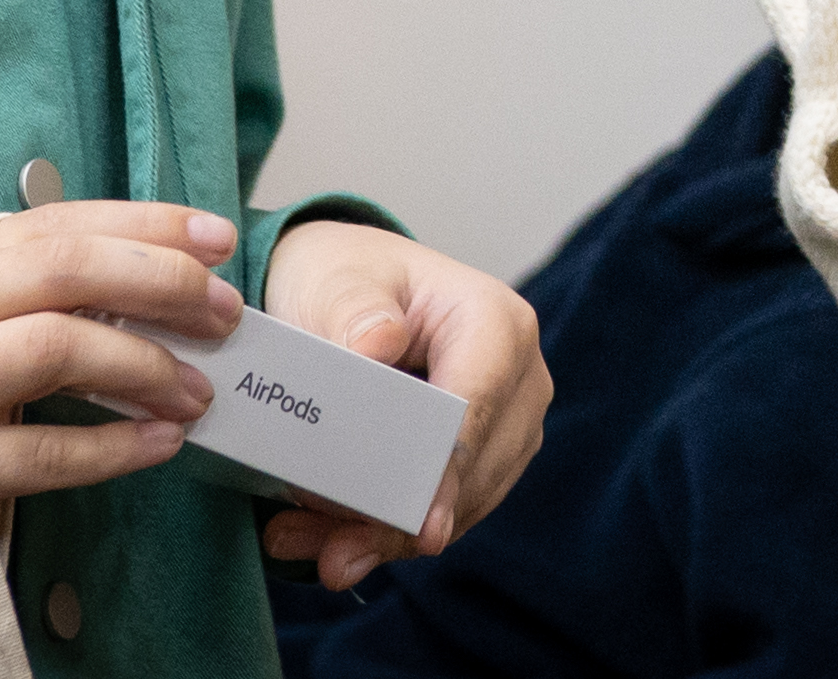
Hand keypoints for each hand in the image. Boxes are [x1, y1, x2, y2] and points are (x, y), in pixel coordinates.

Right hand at [0, 180, 244, 611]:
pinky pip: (32, 451)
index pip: (52, 223)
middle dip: (157, 279)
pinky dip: (103, 448)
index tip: (215, 233)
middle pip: (62, 270)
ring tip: (198, 388)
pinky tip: (154, 446)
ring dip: (139, 365)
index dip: (141, 222)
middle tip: (225, 306)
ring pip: (52, 349)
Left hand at [250, 220, 553, 590]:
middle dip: (403, 519)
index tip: (422, 526)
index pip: (480, 403)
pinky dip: (385, 535)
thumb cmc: (345, 280)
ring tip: (318, 554)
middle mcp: (518, 378)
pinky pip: (440, 514)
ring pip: (458, 506)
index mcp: (495, 322)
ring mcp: (507, 426)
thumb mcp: (335, 280)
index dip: (448, 468)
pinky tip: (330, 545)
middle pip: (473, 470)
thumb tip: (379, 345)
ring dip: (386, 537)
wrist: (342, 295)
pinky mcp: (480, 465)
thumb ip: (354, 310)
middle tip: (334, 558)